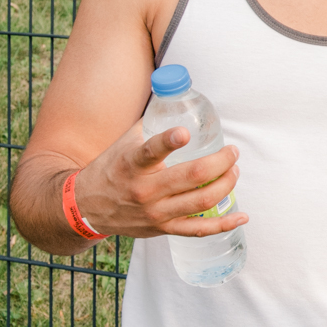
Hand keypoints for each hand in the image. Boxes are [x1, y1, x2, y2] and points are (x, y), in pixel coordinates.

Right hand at [73, 120, 245, 238]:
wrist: (85, 208)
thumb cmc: (112, 168)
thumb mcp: (124, 142)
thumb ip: (151, 123)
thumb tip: (178, 95)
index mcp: (132, 165)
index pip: (150, 151)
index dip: (169, 141)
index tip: (185, 133)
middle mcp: (144, 190)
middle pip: (192, 176)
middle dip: (221, 162)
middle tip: (232, 152)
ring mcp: (155, 212)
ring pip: (201, 201)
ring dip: (226, 184)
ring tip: (234, 170)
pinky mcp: (162, 229)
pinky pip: (198, 230)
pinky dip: (223, 224)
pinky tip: (241, 216)